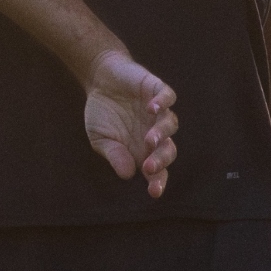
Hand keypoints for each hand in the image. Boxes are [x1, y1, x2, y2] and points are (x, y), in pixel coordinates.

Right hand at [82, 50, 177, 197]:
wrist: (99, 78)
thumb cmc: (101, 112)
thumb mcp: (100, 138)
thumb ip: (114, 154)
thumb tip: (127, 174)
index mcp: (144, 149)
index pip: (158, 169)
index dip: (158, 181)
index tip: (153, 192)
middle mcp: (156, 132)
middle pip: (168, 150)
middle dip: (161, 160)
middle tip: (149, 167)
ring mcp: (158, 111)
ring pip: (170, 124)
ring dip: (162, 133)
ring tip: (149, 139)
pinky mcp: (156, 89)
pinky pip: (168, 97)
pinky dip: (163, 102)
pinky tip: (151, 107)